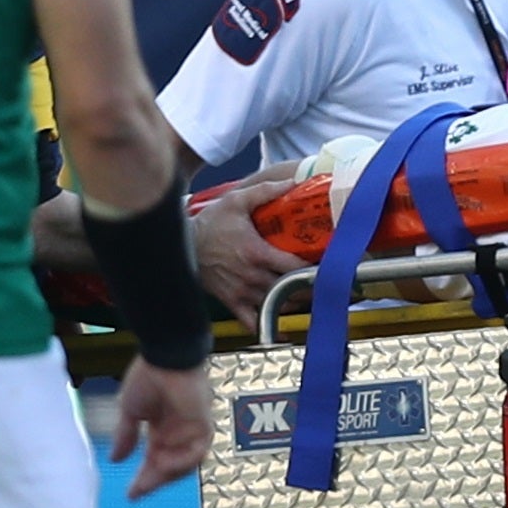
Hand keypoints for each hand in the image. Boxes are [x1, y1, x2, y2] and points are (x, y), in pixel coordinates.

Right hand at [113, 358, 215, 498]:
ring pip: (186, 464)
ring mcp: (192, 429)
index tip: (130, 494)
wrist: (164, 358)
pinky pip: (197, 451)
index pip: (155, 460)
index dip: (144, 478)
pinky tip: (163, 462)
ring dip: (167, 474)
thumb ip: (125, 436)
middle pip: (171, 467)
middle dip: (154, 482)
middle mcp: (179, 432)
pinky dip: (181, 460)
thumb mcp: (130, 411)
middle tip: (136, 493)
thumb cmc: (148, 377)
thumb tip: (115, 459)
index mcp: (163, 429)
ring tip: (148, 480)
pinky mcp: (203, 424)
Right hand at [191, 164, 308, 333]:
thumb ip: (265, 192)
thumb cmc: (210, 223)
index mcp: (257, 253)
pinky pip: (253, 322)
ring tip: (308, 295)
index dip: (314, 267)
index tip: (327, 263)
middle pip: (290, 288)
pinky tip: (282, 323)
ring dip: (293, 303)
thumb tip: (292, 182)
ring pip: (277, 306)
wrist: (181, 245)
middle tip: (324, 281)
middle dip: (309, 286)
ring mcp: (242, 293)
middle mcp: (252, 277)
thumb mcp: (236, 201)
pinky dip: (269, 325)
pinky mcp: (231, 302)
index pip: (294, 266)